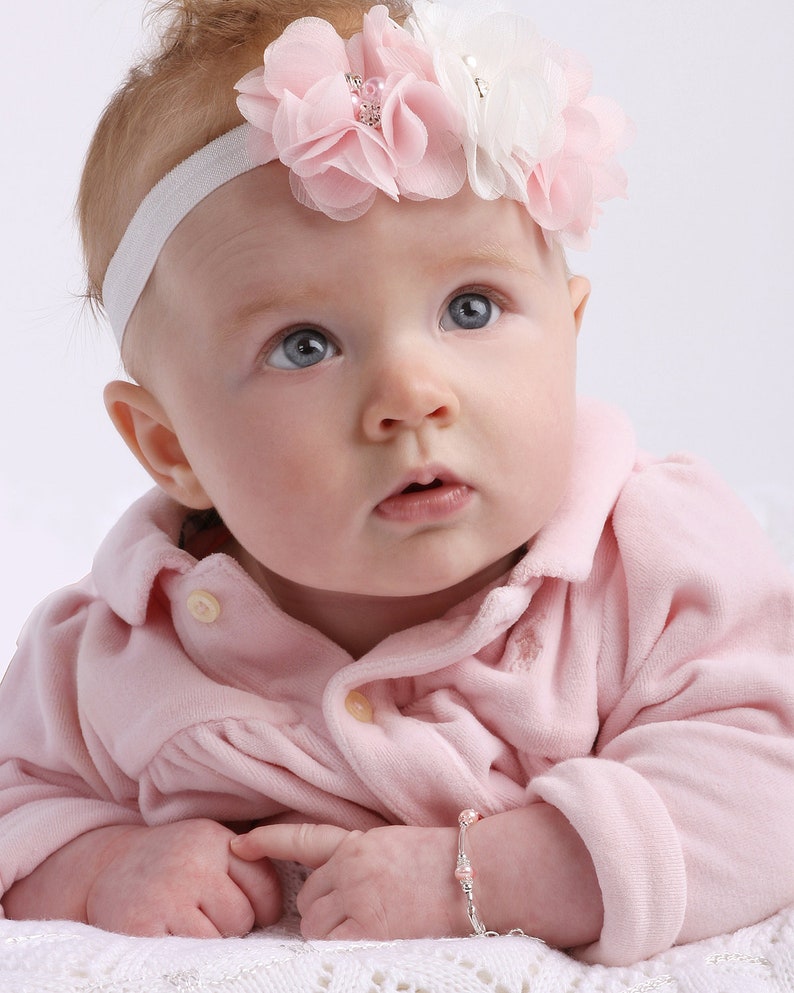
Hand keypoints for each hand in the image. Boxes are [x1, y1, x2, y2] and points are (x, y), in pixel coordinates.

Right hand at [85, 819, 281, 936]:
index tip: (251, 913)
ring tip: (186, 924)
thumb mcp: (208, 845)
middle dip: (231, 927)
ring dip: (207, 942)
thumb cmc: (172, 861)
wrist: (106, 866)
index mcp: (215, 839)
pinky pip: (185, 955)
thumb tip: (295, 901)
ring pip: (216, 940)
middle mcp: (193, 862)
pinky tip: (168, 935)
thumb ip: (244, 864)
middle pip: (242, 918)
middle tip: (205, 918)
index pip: (264, 886)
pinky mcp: (142, 925)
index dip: (263, 909)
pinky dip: (182, 954)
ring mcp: (167, 894)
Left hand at [232, 822, 464, 939]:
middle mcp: (350, 866)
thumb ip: (362, 857)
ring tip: (366, 929)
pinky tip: (362, 942)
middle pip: (308, 898)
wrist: (478, 877)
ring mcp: (356, 897)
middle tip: (357, 915)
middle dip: (322, 910)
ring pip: (313, 926)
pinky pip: (328, 945)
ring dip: (329, 933)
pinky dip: (337, 948)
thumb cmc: (446, 863)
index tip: (239, 844)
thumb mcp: (396, 845)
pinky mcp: (366, 929)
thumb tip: (335, 883)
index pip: (303, 839)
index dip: (267, 841)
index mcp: (358, 841)